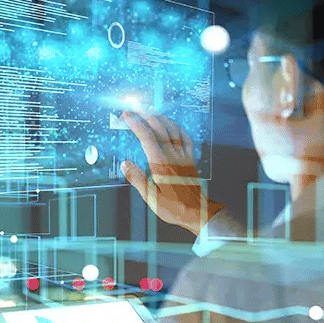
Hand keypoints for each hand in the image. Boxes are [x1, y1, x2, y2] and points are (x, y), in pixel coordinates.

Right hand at [121, 111, 223, 235]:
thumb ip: (137, 179)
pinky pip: (185, 138)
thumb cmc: (174, 207)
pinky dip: (178, 128)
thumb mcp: (150, 197)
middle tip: (135, 110)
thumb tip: (125, 164)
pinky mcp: (190, 160)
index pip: (146, 137)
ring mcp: (183, 156)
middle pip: (159, 127)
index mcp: (160, 163)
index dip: (135, 123)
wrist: (198, 212)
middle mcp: (172, 155)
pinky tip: (174, 126)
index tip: (127, 115)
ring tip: (151, 112)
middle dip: (146, 115)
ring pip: (173, 129)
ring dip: (161, 118)